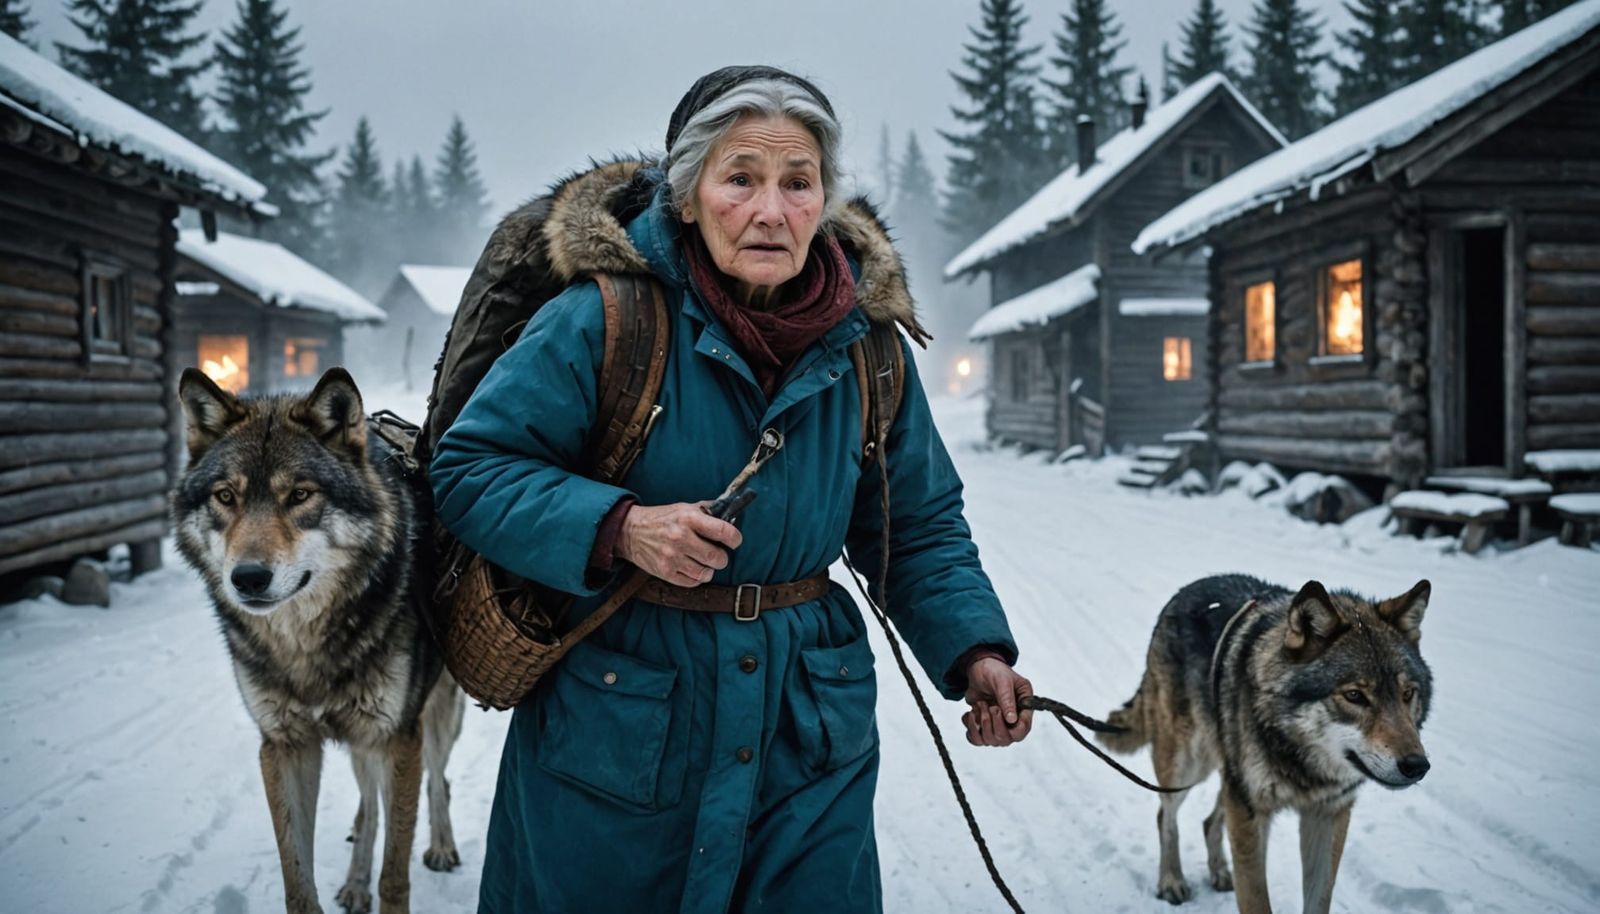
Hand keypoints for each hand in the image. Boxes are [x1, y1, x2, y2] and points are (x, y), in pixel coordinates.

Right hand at [615, 501, 742, 587]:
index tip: (734, 541)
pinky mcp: (664, 571)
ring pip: (705, 573)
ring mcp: (671, 556)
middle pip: (716, 557)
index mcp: (688, 518)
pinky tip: (693, 569)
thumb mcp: (684, 507)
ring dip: (709, 569)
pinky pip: (692, 582)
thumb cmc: (661, 518)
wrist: (630, 531)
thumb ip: (707, 511)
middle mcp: (680, 537)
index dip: (735, 538)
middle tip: (717, 554)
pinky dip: (697, 578)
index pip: (723, 531)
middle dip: (722, 558)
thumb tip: (730, 513)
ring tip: (704, 562)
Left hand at [962, 658, 1032, 746]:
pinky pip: (976, 739)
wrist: (979, 668)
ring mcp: (997, 724)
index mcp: (1023, 708)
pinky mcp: (983, 725)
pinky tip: (970, 713)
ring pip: (990, 741)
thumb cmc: (995, 671)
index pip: (1023, 729)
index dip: (1012, 727)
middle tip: (988, 705)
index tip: (999, 712)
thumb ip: (1008, 699)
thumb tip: (1012, 720)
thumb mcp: (1003, 681)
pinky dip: (970, 727)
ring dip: (981, 723)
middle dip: (993, 723)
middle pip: (1006, 739)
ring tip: (980, 704)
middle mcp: (1012, 720)